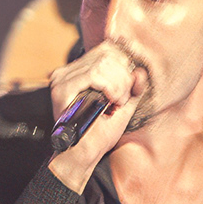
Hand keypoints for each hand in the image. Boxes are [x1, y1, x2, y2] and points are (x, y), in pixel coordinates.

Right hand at [45, 37, 144, 182]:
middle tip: (120, 101)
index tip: (126, 90)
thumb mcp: (124, 105)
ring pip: (103, 63)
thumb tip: (140, 71)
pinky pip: (96, 74)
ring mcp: (63, 78)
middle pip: (107, 54)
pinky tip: (111, 102)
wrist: (85, 154)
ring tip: (115, 104)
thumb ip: (133, 86)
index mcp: (79, 72)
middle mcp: (67, 71)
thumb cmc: (101, 133)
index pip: (106, 49)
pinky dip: (110, 88)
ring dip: (118, 85)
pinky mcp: (63, 88)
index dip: (124, 66)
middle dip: (123, 78)